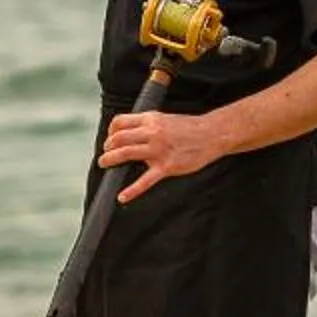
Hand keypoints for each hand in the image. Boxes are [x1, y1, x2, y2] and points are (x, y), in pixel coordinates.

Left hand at [99, 109, 237, 200]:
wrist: (212, 134)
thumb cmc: (189, 128)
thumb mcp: (164, 119)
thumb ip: (147, 126)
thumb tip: (129, 134)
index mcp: (150, 119)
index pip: (119, 122)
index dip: (110, 132)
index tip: (110, 140)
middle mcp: (152, 133)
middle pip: (118, 138)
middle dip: (107, 147)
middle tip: (105, 155)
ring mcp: (159, 150)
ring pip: (125, 153)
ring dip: (110, 160)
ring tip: (104, 164)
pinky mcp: (167, 167)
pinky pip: (145, 180)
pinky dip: (132, 190)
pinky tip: (122, 197)